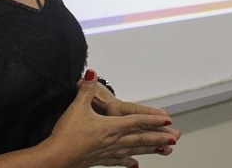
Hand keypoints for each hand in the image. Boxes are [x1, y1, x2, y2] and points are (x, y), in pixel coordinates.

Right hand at [47, 69, 179, 167]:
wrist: (56, 158)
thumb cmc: (66, 135)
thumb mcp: (76, 107)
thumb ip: (86, 89)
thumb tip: (91, 72)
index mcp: (110, 127)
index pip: (136, 122)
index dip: (153, 120)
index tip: (168, 120)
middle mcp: (113, 141)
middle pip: (141, 138)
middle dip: (159, 137)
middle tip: (175, 138)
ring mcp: (108, 152)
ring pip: (134, 150)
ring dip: (151, 150)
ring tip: (165, 151)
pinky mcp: (100, 160)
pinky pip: (119, 161)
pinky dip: (128, 162)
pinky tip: (135, 166)